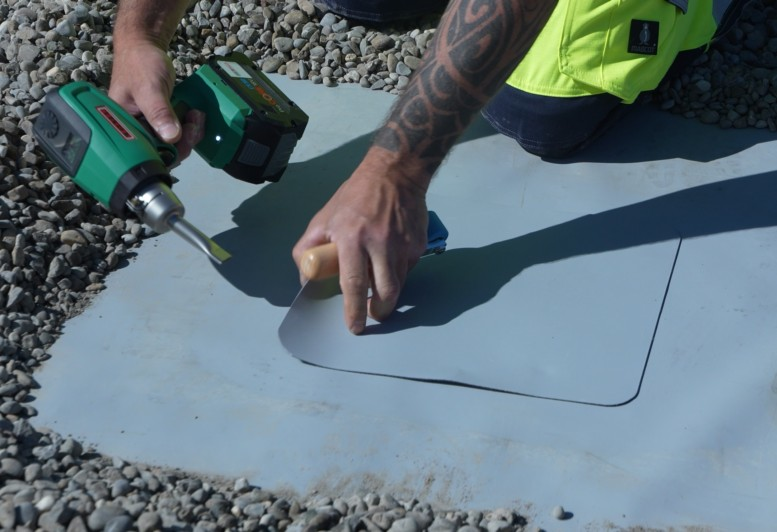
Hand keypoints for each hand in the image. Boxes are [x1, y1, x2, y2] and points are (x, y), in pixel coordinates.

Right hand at [108, 40, 203, 159]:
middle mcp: (134, 129)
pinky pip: (175, 132)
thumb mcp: (149, 88)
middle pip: (160, 152)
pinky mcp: (160, 120)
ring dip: (188, 134)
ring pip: (171, 143)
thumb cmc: (139, 63)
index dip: (166, 154)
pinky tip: (194, 115)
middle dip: (182, 143)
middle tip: (194, 126)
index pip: (144, 153)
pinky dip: (188, 127)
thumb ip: (159, 112)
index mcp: (121, 126)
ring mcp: (148, 125)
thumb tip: (170, 137)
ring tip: (196, 117)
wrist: (145, 46)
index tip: (184, 141)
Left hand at [293, 150, 428, 333]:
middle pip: (386, 291)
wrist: (394, 174)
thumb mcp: (323, 218)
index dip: (354, 310)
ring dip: (389, 293)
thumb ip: (308, 248)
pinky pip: (408, 268)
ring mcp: (403, 244)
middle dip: (380, 310)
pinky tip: (390, 260)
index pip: (354, 283)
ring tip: (378, 289)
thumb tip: (306, 278)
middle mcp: (381, 243)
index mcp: (352, 238)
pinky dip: (398, 272)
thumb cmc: (354, 197)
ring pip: (400, 283)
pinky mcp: (419, 243)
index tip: (355, 327)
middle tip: (373, 314)